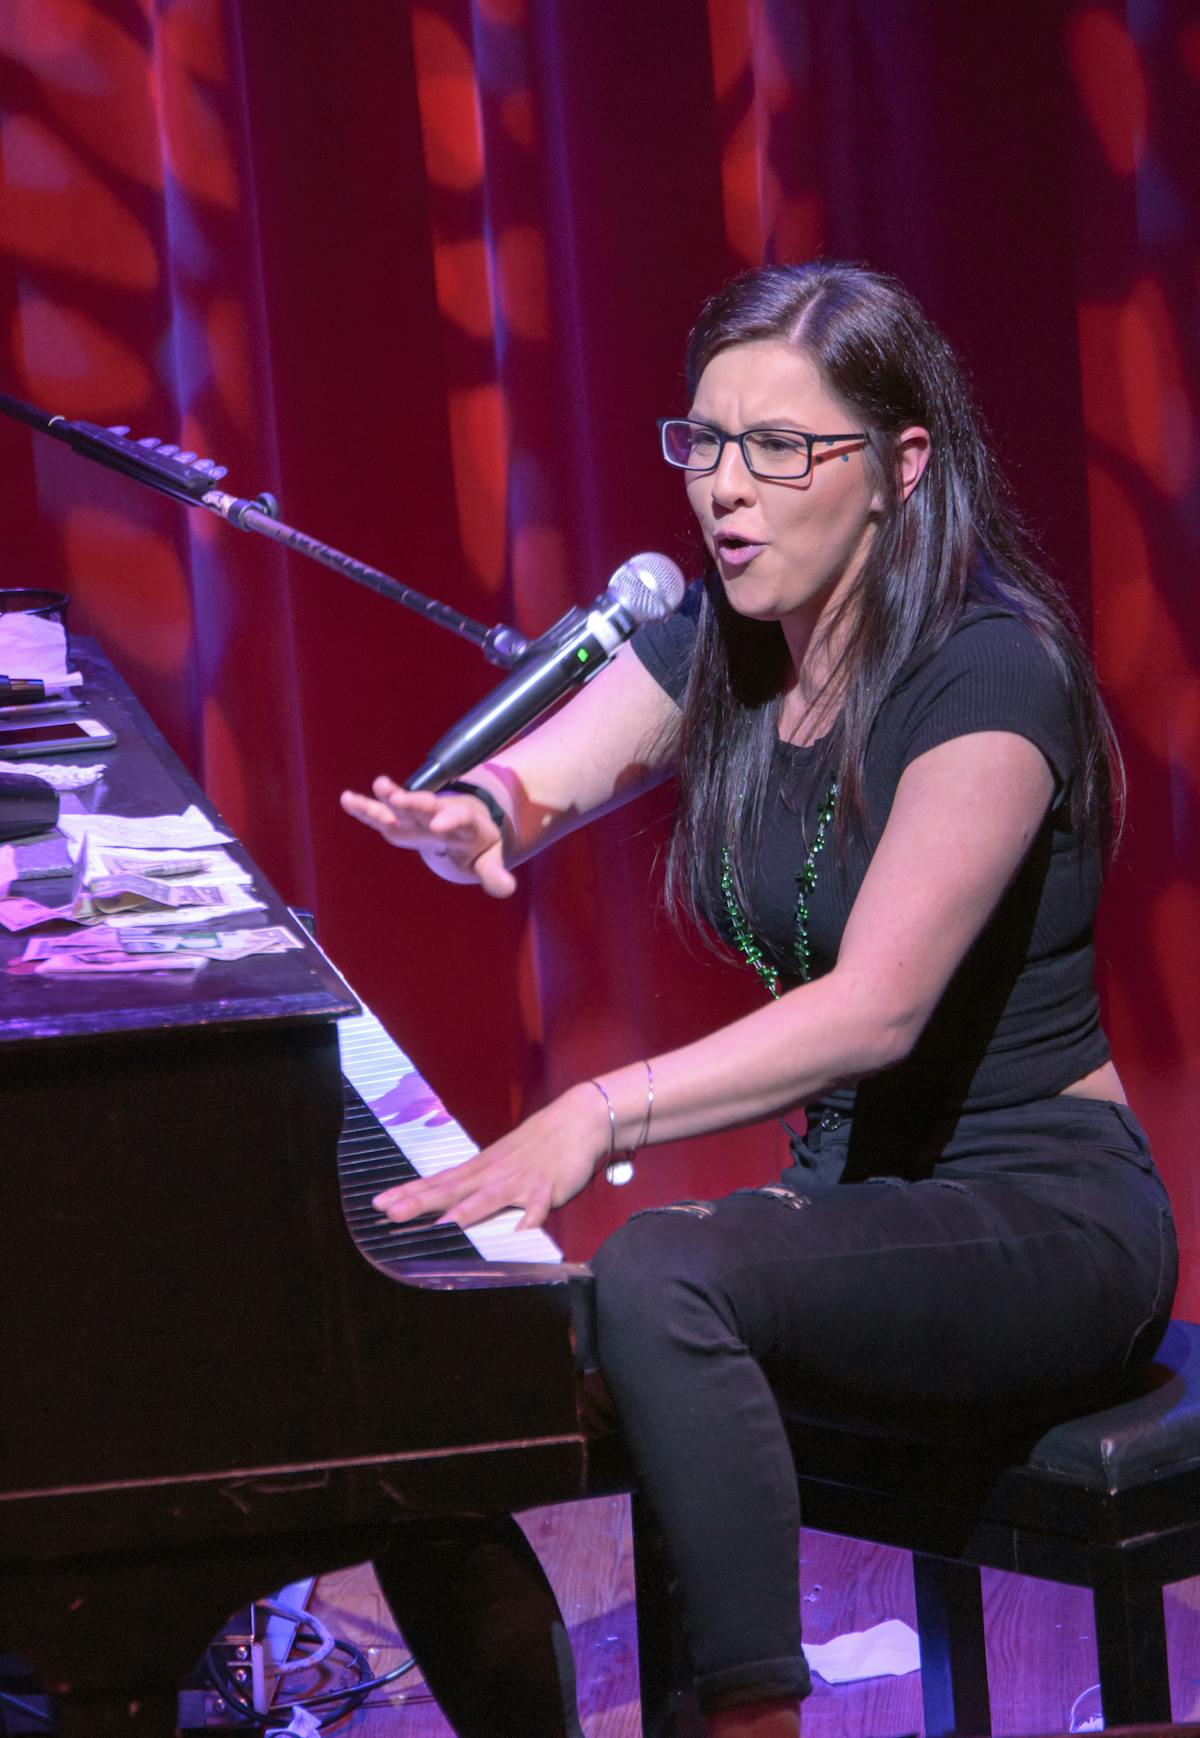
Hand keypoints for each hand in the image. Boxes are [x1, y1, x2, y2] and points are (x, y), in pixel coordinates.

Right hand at [340, 775, 515, 896]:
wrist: (468, 823)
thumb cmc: (479, 844)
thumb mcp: (490, 858)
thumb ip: (494, 873)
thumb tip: (508, 889)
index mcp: (466, 824)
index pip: (460, 818)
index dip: (450, 820)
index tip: (438, 826)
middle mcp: (440, 812)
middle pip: (428, 805)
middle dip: (415, 803)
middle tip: (401, 799)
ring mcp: (419, 814)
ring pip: (404, 805)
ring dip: (391, 797)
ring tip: (378, 786)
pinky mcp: (402, 817)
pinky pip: (383, 812)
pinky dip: (365, 807)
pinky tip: (347, 798)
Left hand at [373, 1085, 610, 1231]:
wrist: (578, 1120)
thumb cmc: (538, 1143)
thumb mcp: (501, 1160)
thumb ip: (479, 1182)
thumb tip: (451, 1202)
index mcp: (481, 1168)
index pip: (438, 1181)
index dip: (409, 1193)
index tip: (380, 1203)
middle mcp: (493, 1174)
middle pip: (452, 1190)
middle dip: (420, 1202)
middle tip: (390, 1213)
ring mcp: (520, 1181)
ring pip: (489, 1198)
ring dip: (467, 1212)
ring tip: (444, 1225)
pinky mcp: (548, 1188)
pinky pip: (539, 1206)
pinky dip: (531, 1217)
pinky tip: (522, 1229)